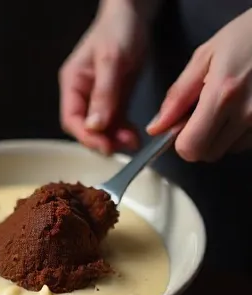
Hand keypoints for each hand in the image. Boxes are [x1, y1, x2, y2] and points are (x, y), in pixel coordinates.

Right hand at [59, 1, 149, 154]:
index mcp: (73, 84)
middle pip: (85, 128)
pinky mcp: (114, 99)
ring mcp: (98, 98)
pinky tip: (133, 136)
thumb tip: (94, 127)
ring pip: (102, 128)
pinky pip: (116, 121)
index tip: (104, 147)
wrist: (134, 14)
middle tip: (121, 147)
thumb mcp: (112, 60)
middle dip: (102, 140)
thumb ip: (104, 94)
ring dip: (115, 138)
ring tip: (132, 143)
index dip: (85, 136)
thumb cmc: (119, 28)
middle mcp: (82, 94)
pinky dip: (124, 131)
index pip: (72, 119)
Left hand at [147, 10, 251, 160]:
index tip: (184, 124)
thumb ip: (178, 95)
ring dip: (221, 136)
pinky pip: (246, 143)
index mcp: (222, 95)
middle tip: (206, 112)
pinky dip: (239, 132)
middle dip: (200, 139)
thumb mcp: (205, 56)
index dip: (182, 140)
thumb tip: (156, 127)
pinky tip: (243, 107)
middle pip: (208, 154)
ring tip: (229, 105)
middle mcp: (245, 113)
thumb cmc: (247, 37)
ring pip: (228, 150)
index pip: (190, 148)